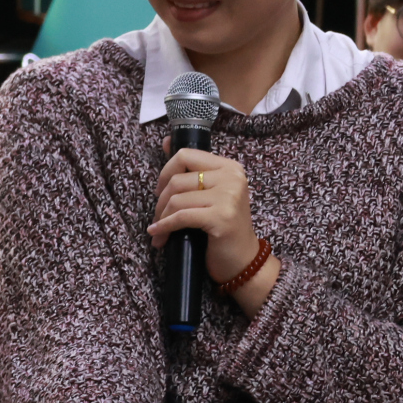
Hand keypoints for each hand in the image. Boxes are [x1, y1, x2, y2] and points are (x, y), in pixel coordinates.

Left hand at [147, 144, 261, 284]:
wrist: (244, 260)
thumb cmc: (223, 226)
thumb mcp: (210, 193)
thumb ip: (190, 167)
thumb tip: (165, 141)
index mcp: (229, 167)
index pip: (186, 155)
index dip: (166, 172)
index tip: (160, 190)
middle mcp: (232, 177)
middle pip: (177, 179)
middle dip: (160, 200)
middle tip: (158, 215)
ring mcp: (229, 197)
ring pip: (176, 199)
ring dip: (161, 216)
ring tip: (159, 229)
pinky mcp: (222, 217)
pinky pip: (181, 217)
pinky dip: (164, 227)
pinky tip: (158, 236)